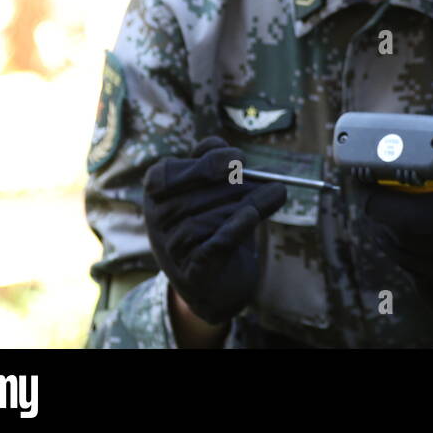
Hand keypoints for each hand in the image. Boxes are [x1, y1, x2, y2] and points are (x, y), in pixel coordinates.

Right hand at [142, 136, 286, 325]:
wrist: (220, 281)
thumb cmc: (216, 222)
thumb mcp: (214, 187)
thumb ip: (216, 162)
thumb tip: (231, 151)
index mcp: (156, 193)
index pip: (169, 173)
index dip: (206, 163)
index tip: (241, 159)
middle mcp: (156, 221)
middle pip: (195, 196)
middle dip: (238, 184)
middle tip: (272, 178)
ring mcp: (172, 249)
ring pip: (207, 220)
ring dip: (247, 204)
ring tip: (276, 194)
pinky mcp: (194, 273)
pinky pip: (215, 244)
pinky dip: (235, 228)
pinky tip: (253, 215)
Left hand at [357, 124, 432, 324]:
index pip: (400, 217)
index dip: (373, 201)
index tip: (366, 183)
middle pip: (401, 244)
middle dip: (383, 219)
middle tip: (382, 195)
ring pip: (416, 265)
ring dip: (400, 241)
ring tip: (404, 215)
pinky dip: (422, 262)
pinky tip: (429, 243)